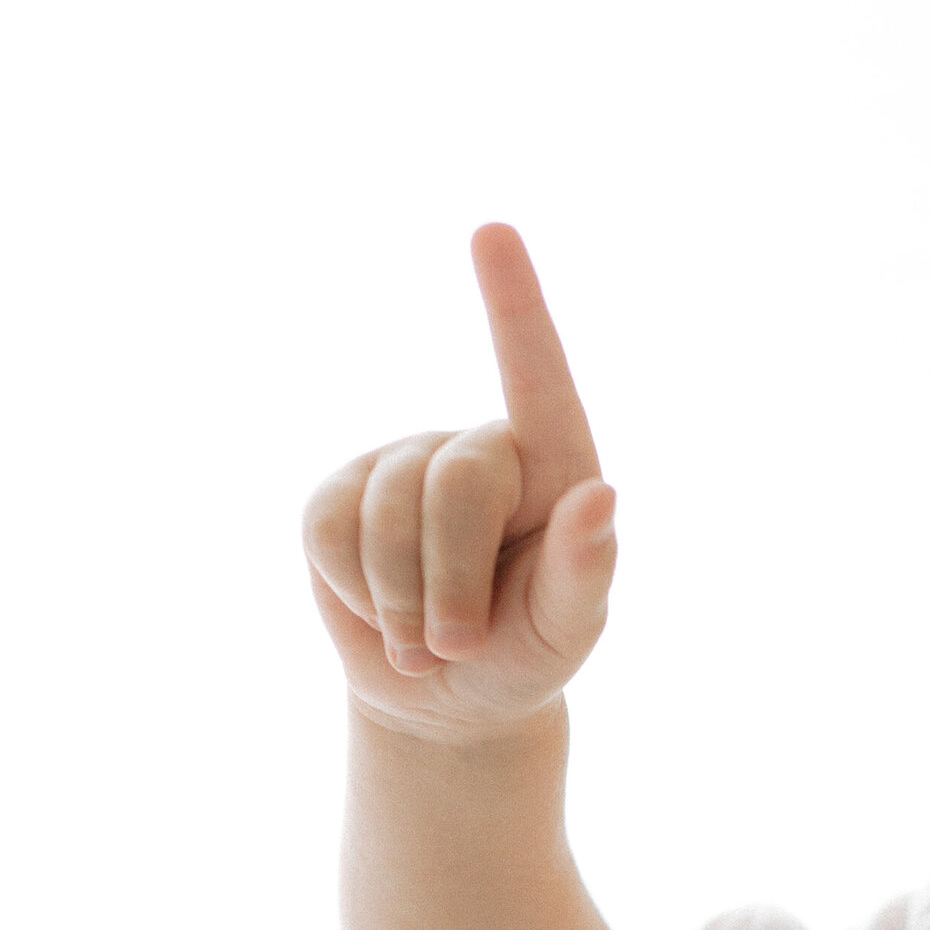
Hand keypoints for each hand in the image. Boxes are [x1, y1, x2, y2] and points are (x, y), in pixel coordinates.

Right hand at [303, 227, 617, 739]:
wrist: (444, 699)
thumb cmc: (526, 653)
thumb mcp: (566, 627)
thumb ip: (585, 569)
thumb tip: (602, 497)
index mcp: (552, 464)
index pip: (536, 376)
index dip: (514, 304)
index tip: (493, 231)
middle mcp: (476, 446)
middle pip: (451, 485)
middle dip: (450, 582)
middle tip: (460, 645)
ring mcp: (402, 462)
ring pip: (381, 512)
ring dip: (400, 598)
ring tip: (426, 641)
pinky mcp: (338, 491)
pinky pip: (327, 526)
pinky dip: (352, 586)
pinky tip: (378, 609)